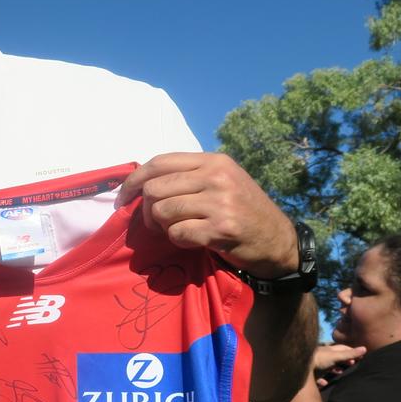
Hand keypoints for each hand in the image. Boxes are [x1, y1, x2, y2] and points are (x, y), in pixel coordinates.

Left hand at [117, 152, 296, 278]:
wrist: (278, 241)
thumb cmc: (243, 211)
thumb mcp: (221, 181)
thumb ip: (187, 176)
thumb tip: (140, 182)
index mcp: (213, 161)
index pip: (158, 162)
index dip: (133, 181)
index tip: (122, 199)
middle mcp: (217, 176)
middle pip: (154, 189)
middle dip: (147, 210)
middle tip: (157, 223)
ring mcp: (220, 202)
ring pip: (162, 212)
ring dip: (163, 227)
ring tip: (181, 230)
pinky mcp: (221, 229)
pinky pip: (177, 234)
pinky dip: (178, 241)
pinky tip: (194, 240)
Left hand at [312, 344, 365, 386]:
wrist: (299, 367)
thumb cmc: (319, 359)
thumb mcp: (336, 356)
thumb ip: (349, 354)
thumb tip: (365, 349)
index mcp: (329, 350)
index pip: (343, 348)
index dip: (352, 352)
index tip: (360, 357)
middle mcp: (323, 356)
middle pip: (336, 357)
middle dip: (344, 361)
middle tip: (352, 365)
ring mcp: (317, 364)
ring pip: (328, 366)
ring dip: (335, 369)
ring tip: (341, 372)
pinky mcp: (311, 373)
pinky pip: (318, 377)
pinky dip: (323, 380)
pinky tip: (325, 383)